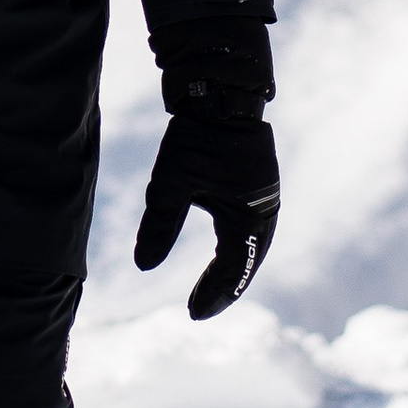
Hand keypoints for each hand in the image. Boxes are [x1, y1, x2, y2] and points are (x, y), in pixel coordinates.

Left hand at [134, 108, 279, 320]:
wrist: (221, 93)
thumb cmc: (196, 138)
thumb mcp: (169, 183)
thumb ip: (158, 226)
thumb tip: (142, 266)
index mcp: (249, 218)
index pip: (234, 271)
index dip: (213, 295)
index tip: (191, 314)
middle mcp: (264, 213)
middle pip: (247, 264)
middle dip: (223, 288)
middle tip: (198, 308)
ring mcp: (265, 198)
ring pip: (251, 247)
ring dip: (231, 269)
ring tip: (209, 289)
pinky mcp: (259, 186)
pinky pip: (250, 229)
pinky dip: (235, 247)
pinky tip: (221, 253)